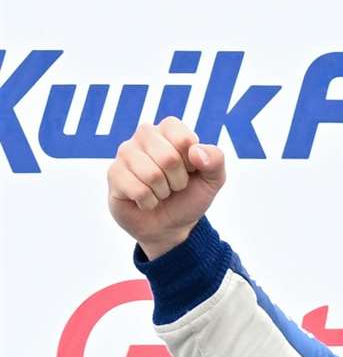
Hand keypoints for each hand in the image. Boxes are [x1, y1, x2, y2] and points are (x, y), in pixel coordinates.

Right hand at [107, 117, 226, 259]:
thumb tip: (195, 151)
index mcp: (169, 130)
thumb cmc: (189, 196)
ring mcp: (126, 153)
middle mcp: (145, 136)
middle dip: (178, 181)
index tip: (190, 170)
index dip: (192, 162)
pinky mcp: (114, 173)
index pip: (183, 138)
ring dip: (163, 192)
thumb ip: (215, 160)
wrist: (170, 225)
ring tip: (161, 192)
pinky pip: (137, 189)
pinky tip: (146, 200)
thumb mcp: (213, 180)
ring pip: (152, 174)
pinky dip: (149, 202)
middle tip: (175, 185)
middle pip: (168, 157)